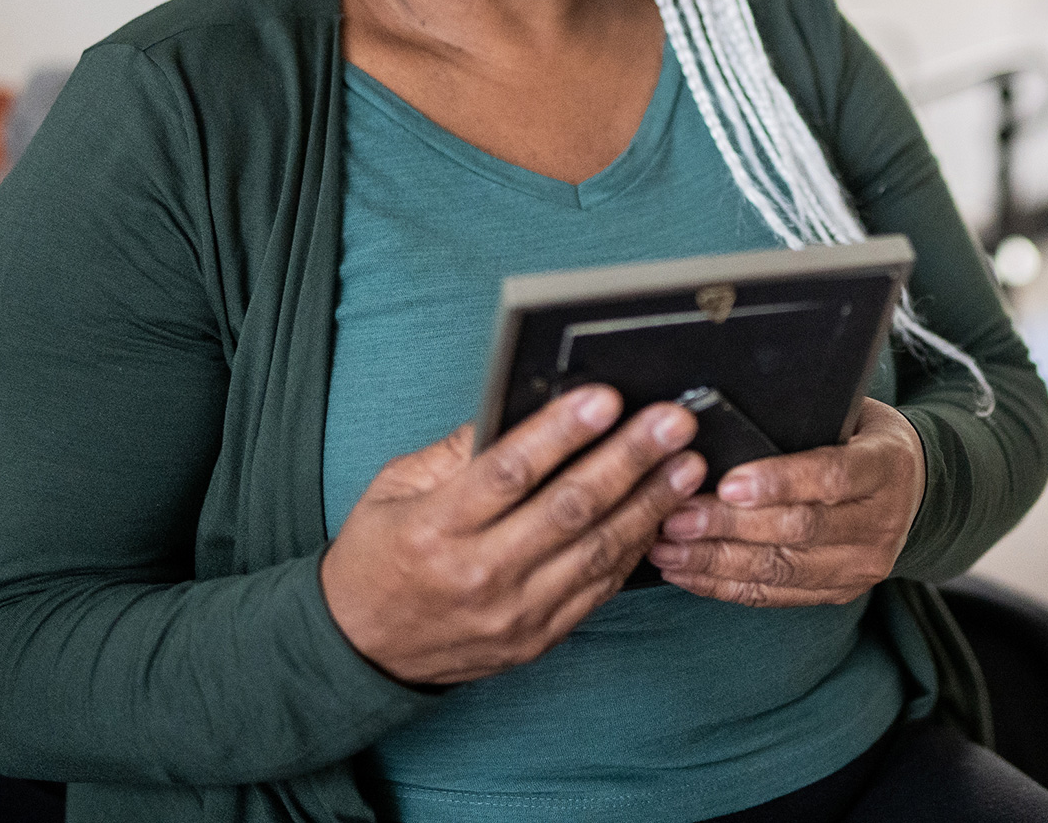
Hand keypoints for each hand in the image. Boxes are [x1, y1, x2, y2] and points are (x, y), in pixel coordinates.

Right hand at [320, 386, 704, 685]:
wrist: (361, 650)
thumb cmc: (379, 555)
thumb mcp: (396, 487)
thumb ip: (457, 450)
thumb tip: (521, 404)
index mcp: (436, 528)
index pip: (509, 473)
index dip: (562, 432)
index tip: (606, 398)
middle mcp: (478, 574)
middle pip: (568, 510)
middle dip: (628, 460)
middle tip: (672, 423)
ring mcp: (513, 613)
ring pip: (596, 552)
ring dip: (649, 505)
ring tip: (686, 466)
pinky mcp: (537, 638)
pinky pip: (598, 589)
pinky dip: (635, 550)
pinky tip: (661, 516)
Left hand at [646, 397, 925, 607]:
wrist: (912, 486)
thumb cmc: (862, 436)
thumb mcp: (851, 412)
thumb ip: (804, 420)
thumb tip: (726, 419)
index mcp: (886, 466)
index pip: (833, 477)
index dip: (779, 482)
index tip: (727, 482)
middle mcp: (881, 523)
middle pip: (799, 530)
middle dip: (729, 525)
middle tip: (674, 515)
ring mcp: (863, 565)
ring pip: (780, 569)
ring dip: (716, 560)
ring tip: (665, 546)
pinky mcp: (840, 592)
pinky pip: (775, 595)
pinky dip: (723, 586)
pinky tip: (685, 571)